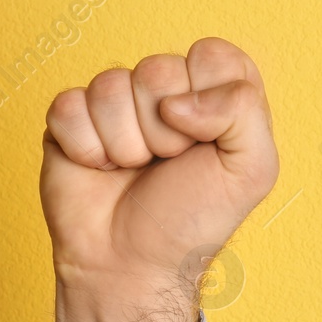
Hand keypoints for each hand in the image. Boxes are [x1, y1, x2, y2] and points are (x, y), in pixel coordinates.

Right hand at [40, 38, 278, 321]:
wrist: (132, 266)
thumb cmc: (192, 219)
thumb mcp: (252, 169)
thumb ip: (243, 109)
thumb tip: (177, 99)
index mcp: (214, 91)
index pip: (211, 55)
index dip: (207, 99)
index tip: (204, 142)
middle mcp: (165, 89)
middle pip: (157, 69)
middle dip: (164, 130)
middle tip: (166, 163)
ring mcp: (115, 102)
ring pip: (110, 85)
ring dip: (125, 144)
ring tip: (133, 169)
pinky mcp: (70, 119)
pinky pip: (69, 106)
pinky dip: (86, 149)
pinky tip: (99, 169)